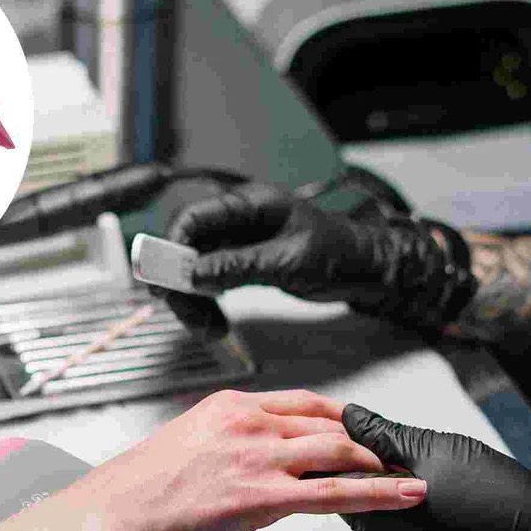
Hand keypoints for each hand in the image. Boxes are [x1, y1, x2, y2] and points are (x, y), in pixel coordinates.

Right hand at [60, 389, 428, 530]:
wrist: (109, 517)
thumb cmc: (135, 492)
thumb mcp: (184, 450)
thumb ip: (225, 449)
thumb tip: (250, 468)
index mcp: (228, 407)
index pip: (301, 402)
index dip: (339, 416)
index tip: (360, 427)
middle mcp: (247, 423)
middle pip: (327, 422)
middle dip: (366, 438)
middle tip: (393, 452)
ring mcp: (255, 457)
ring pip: (338, 451)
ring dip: (379, 462)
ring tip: (408, 474)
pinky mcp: (259, 497)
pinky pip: (334, 493)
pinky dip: (378, 493)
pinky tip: (404, 495)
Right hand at [158, 181, 473, 332]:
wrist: (364, 269)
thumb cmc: (338, 252)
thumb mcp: (288, 260)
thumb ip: (239, 265)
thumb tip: (196, 274)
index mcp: (251, 203)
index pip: (196, 216)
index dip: (174, 244)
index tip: (165, 276)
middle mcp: (238, 220)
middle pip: (187, 246)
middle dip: (179, 280)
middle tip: (178, 308)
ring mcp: (237, 243)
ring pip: (194, 269)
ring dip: (192, 299)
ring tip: (207, 327)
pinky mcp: (240, 264)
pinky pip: (209, 282)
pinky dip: (205, 303)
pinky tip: (213, 322)